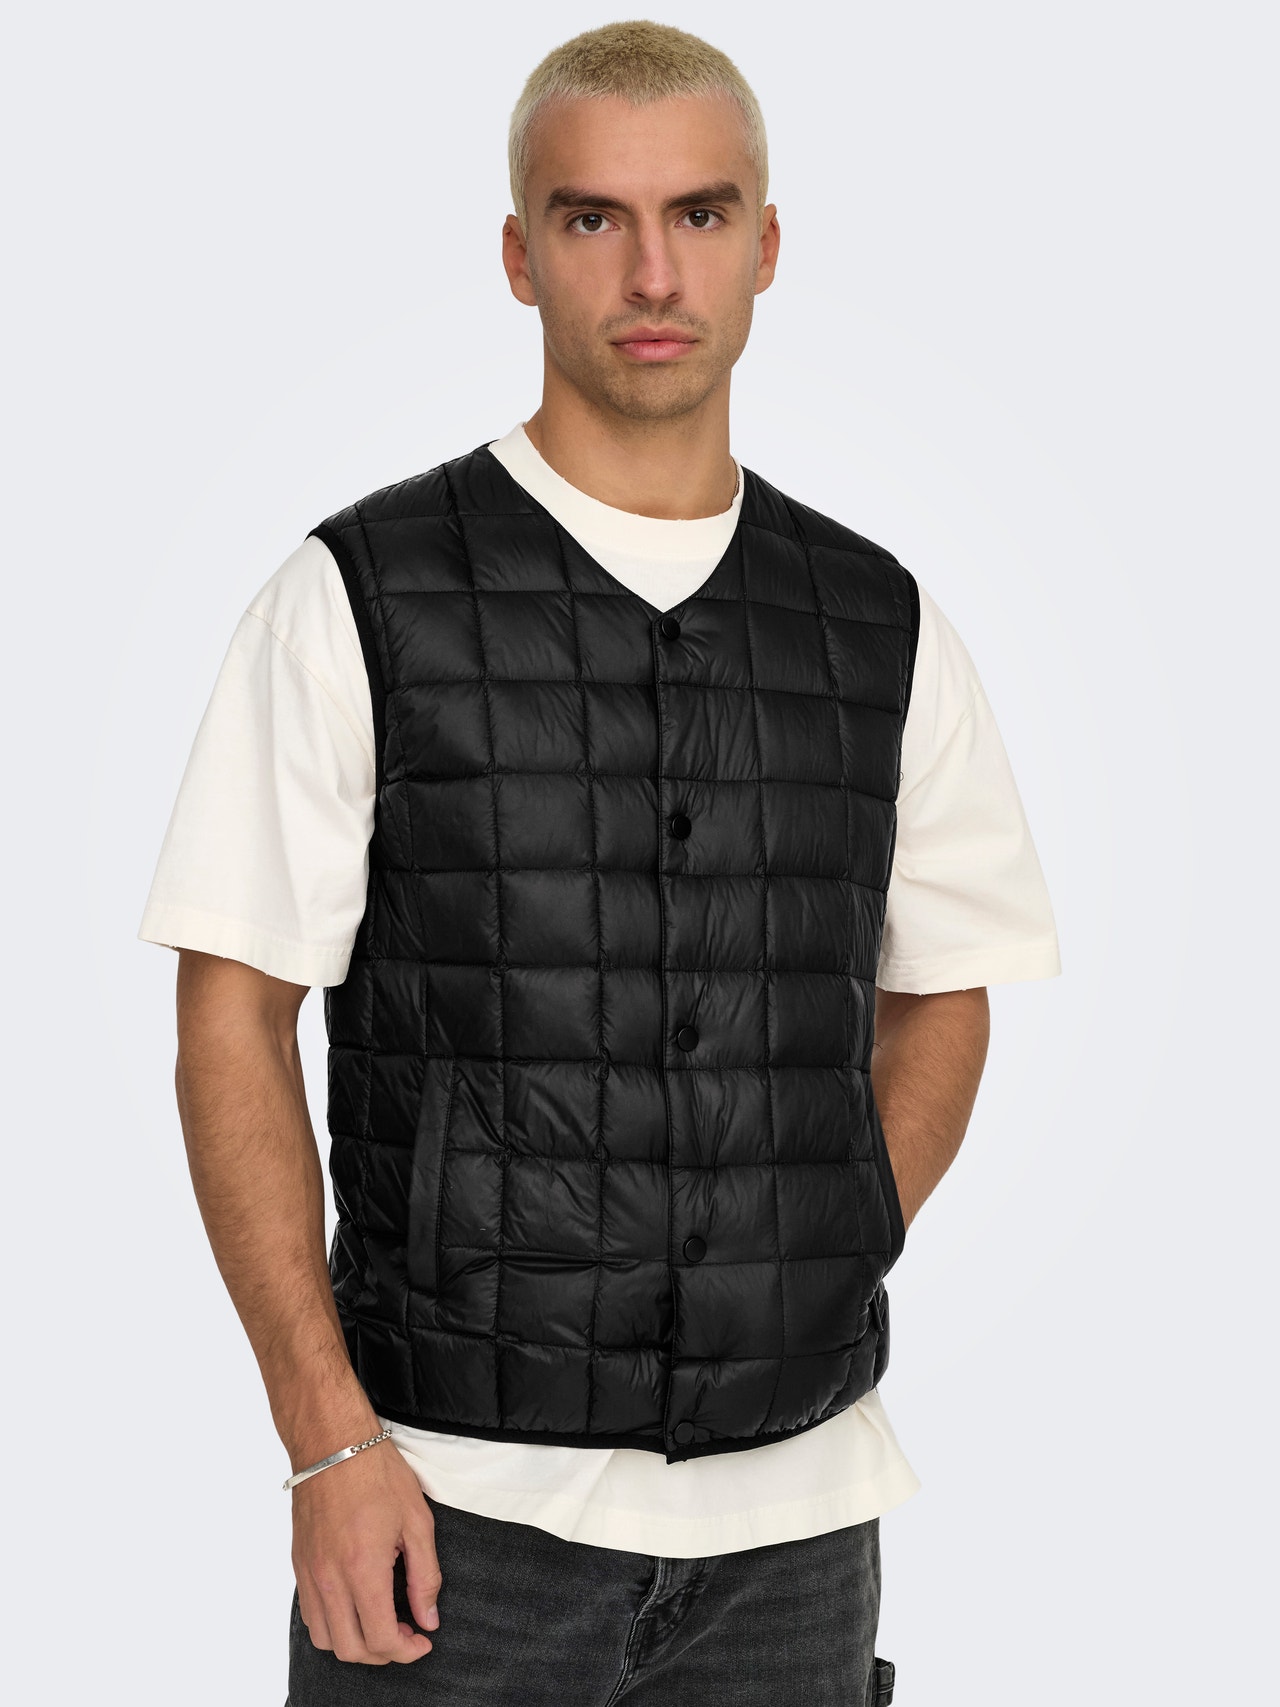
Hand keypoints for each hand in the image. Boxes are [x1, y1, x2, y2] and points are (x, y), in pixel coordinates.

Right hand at [291, 1436, 440, 1664]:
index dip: (406, 1651)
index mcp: (362, 1568)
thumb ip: (425, 1576)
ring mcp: (309, 1573)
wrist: (332, 1442)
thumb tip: (428, 1618)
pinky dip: (333, 1624)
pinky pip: (310, 1614)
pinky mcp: (298, 1563)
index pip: (380, 1639)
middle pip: (350, 1649)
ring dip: (355, 1643)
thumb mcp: (417, 1521)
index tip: (422, 1640)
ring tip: (380, 1621)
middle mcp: (329, 1578)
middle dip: (383, 1654)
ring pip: (324, 1639)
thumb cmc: (377, 1473)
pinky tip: (356, 1604)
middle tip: (405, 1633)